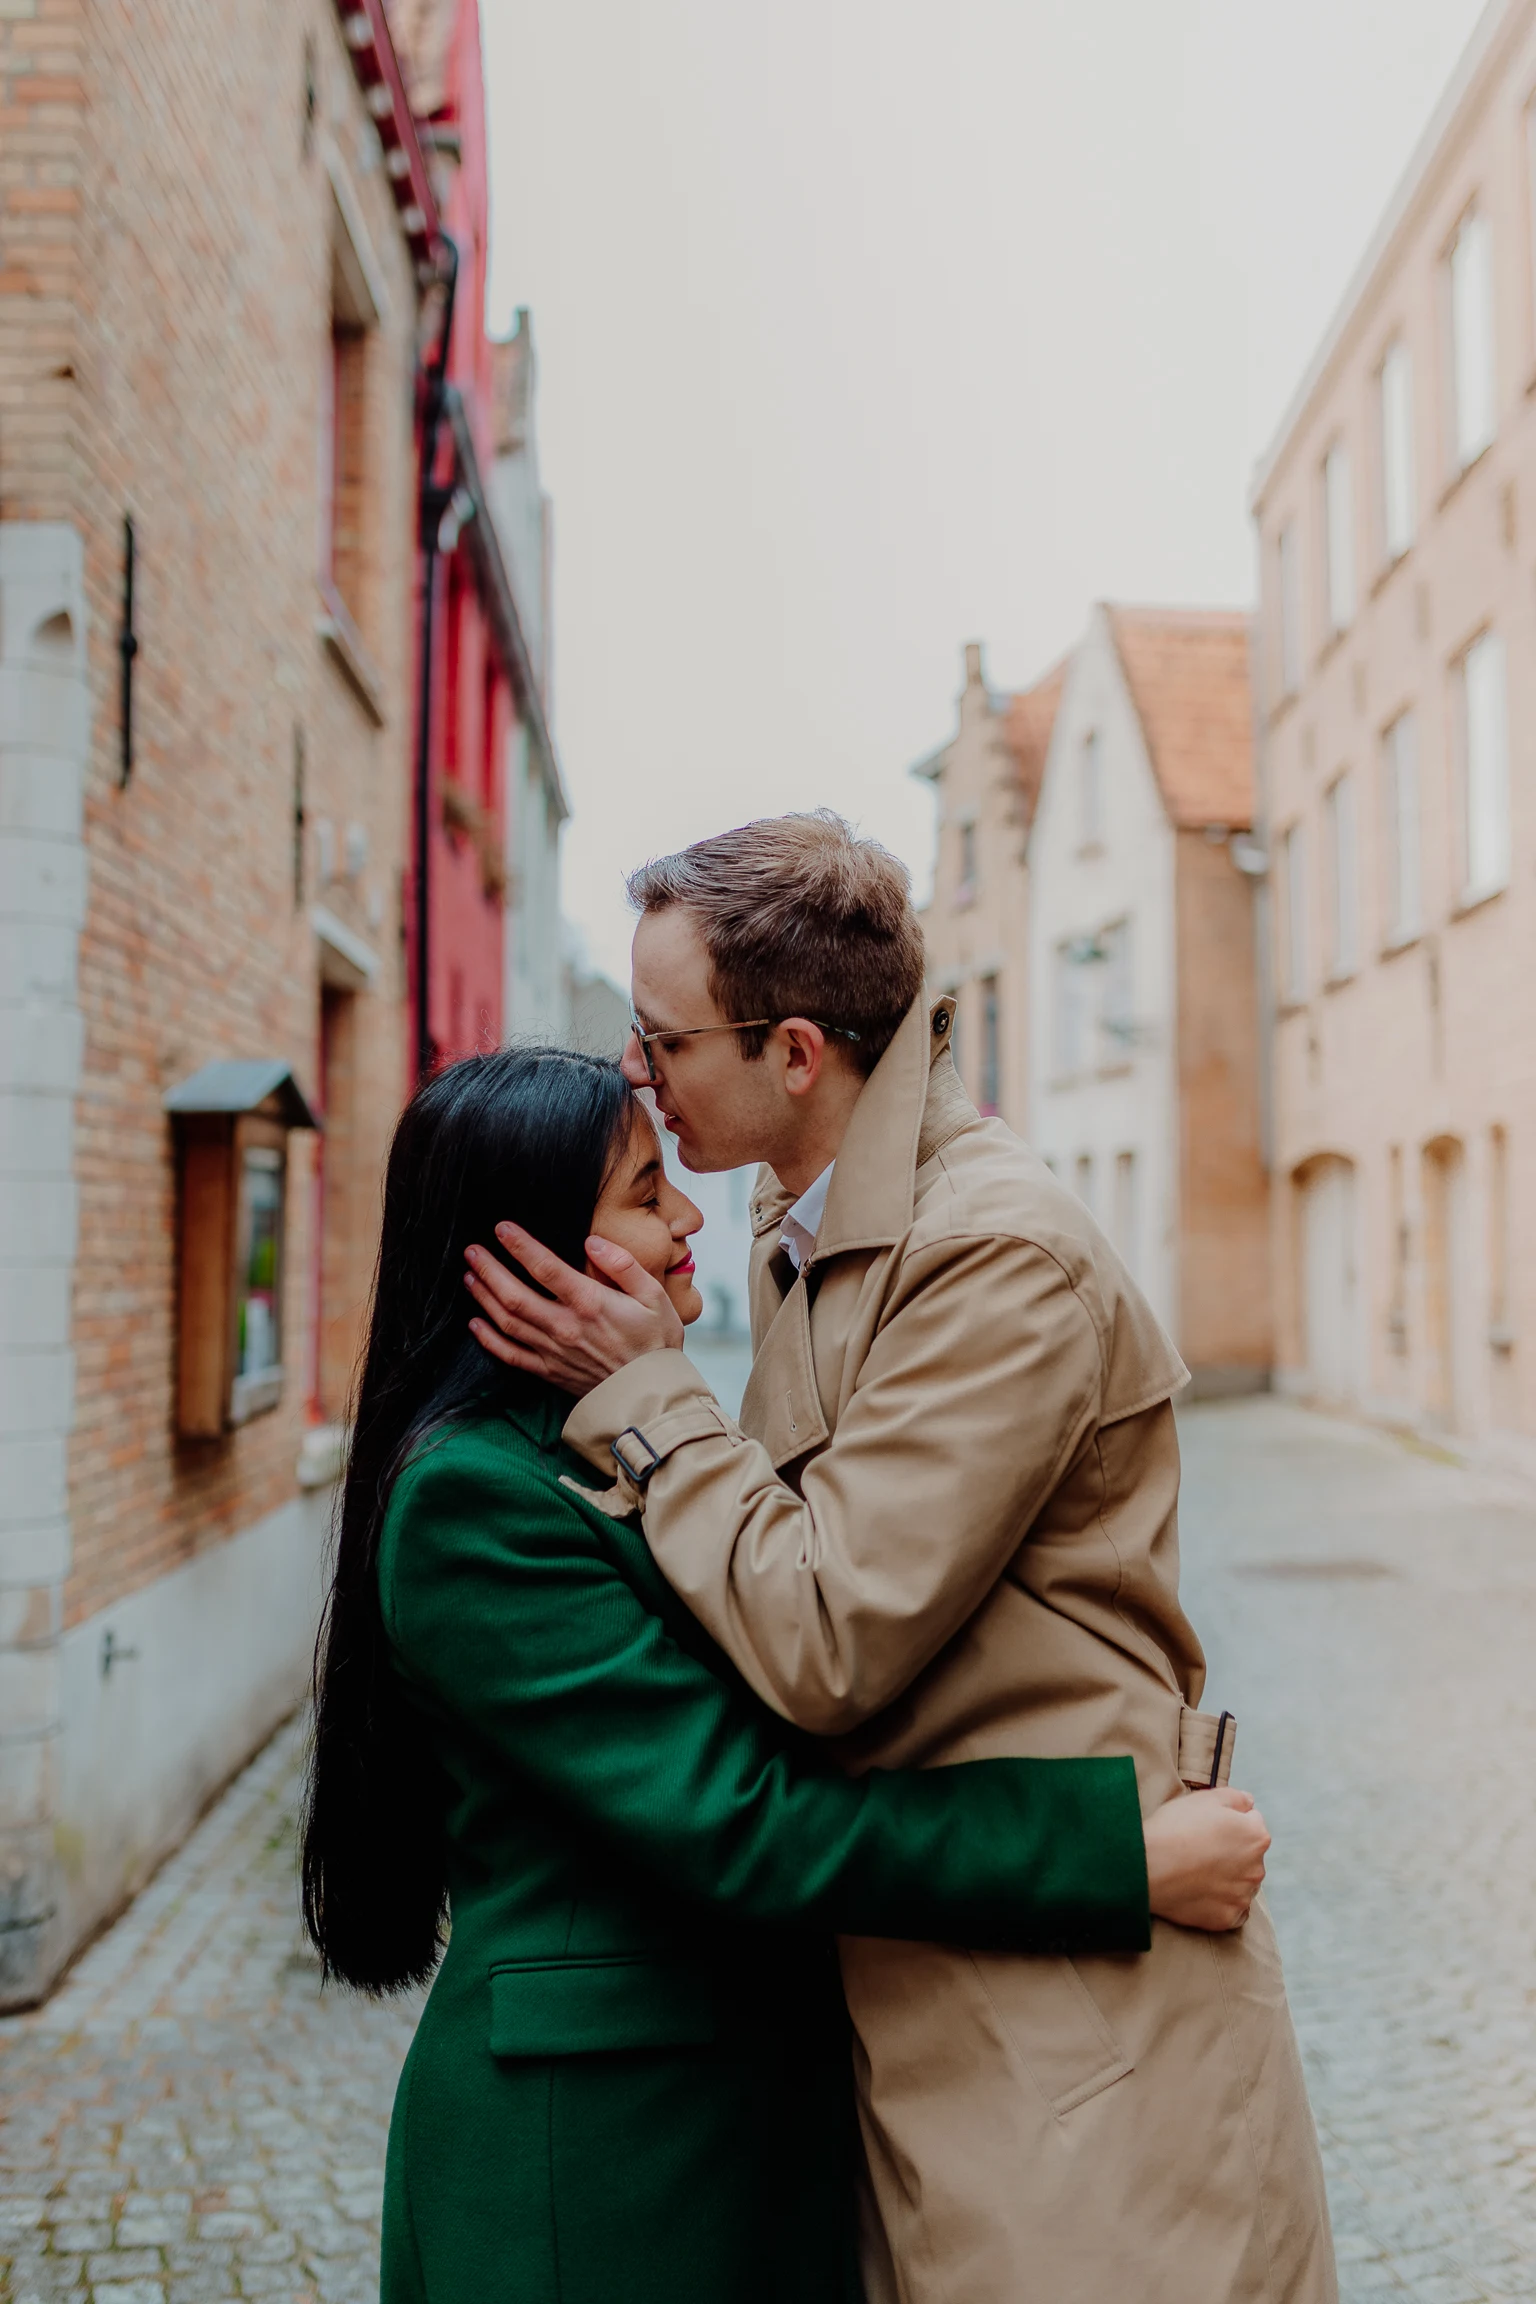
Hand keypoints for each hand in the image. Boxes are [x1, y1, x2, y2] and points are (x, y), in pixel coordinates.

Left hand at [464, 1222, 683, 1396]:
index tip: (502, 1228)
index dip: (520, 1245)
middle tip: (472, 1250)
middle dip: (490, 1269)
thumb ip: (623, 1265)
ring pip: (507, 1321)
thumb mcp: (654, 1296)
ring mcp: (553, 1352)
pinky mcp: (549, 1372)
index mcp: (590, 1303)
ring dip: (484, 1297)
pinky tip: (475, 1323)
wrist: (652, 1396)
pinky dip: (488, 1340)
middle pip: (514, 1295)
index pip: (545, 1267)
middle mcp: (565, 1327)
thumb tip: (593, 1242)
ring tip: (469, 1277)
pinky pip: (510, 1355)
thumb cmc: (657, 1343)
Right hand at [1142, 1786, 1270, 1931]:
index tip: (1208, 1826)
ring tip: (1196, 1870)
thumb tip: (1249, 1803)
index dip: (1229, 1821)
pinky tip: (1199, 1891)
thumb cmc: (1174, 1828)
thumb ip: (1236, 1797)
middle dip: (1232, 1851)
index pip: (1252, 1823)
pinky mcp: (1228, 1918)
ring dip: (1227, 1878)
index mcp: (1256, 1836)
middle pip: (1248, 1856)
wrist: (1147, 1866)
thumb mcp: (1205, 1798)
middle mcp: (1257, 1869)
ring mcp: (1243, 1896)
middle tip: (1200, 1848)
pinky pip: (1232, 1910)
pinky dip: (1220, 1902)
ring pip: (1241, 1883)